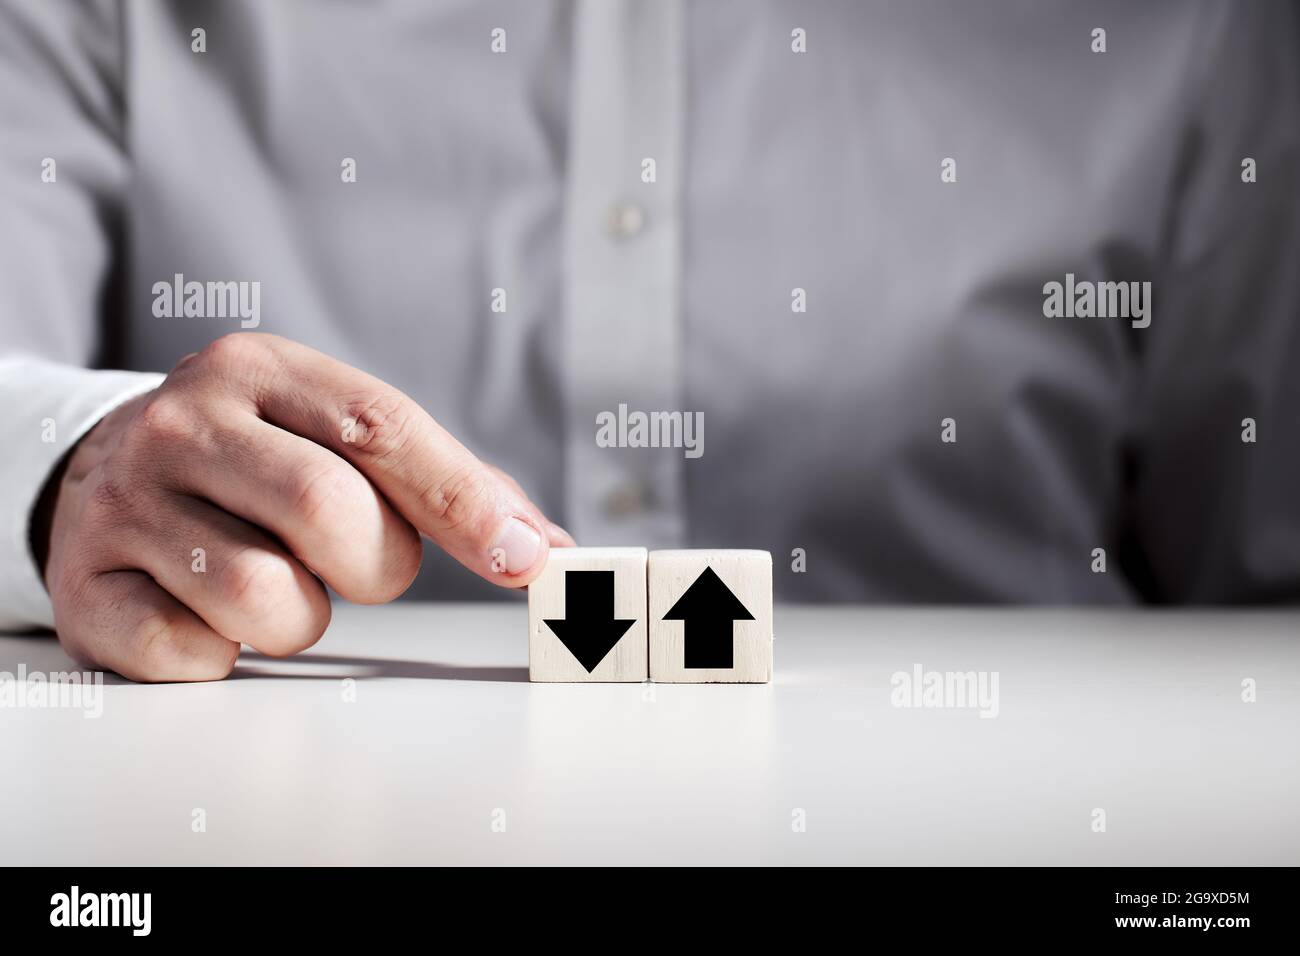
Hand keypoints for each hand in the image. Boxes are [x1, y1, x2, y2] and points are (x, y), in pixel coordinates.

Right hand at [39, 333, 572, 681]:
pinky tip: (209, 613)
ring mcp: (124, 502)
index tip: (527, 560)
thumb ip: (441, 482)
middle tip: (357, 565)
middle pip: (327, 510)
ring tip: (278, 585)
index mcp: (261, 370)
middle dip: (375, 565)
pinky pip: (192, 652)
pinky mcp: (84, 586)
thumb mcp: (333, 434)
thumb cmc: (255, 459)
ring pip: (262, 595)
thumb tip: (541, 548)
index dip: (464, 501)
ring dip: (300, 617)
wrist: (104, 471)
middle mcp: (184, 422)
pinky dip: (225, 654)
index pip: (381, 428)